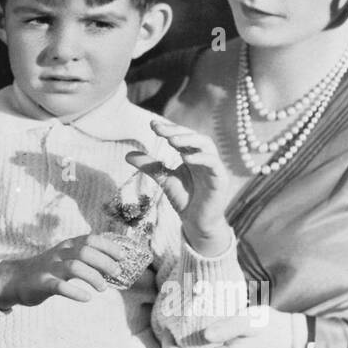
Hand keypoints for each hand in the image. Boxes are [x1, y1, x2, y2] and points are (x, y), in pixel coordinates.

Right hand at [0, 234, 125, 308]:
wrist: (16, 279)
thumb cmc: (49, 269)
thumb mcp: (66, 257)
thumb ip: (86, 258)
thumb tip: (114, 265)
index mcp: (67, 245)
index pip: (91, 239)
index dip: (109, 246)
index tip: (122, 257)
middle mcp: (59, 253)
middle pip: (86, 252)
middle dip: (105, 262)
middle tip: (116, 274)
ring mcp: (50, 268)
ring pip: (74, 267)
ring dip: (93, 277)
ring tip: (102, 288)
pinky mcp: (42, 284)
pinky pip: (60, 287)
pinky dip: (76, 292)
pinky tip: (87, 298)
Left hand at [127, 118, 232, 254]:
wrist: (197, 222)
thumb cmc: (184, 199)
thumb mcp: (163, 179)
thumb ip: (149, 166)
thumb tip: (127, 154)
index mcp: (192, 154)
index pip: (182, 136)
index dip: (169, 129)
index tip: (152, 125)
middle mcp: (204, 157)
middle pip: (194, 136)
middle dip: (177, 131)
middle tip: (159, 129)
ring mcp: (214, 167)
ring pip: (207, 145)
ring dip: (190, 140)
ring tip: (172, 140)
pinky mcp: (220, 180)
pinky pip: (214, 164)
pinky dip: (202, 158)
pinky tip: (186, 158)